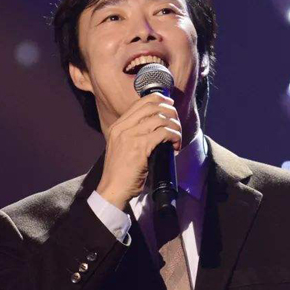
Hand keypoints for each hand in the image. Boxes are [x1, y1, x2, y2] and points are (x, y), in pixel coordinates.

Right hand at [96, 92, 181, 210]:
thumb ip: (133, 135)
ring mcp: (130, 136)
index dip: (159, 99)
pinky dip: (174, 136)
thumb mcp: (121, 147)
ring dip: (174, 126)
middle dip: (170, 110)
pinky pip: (164, 133)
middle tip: (177, 121)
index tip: (170, 104)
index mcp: (118, 126)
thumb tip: (155, 127)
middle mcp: (122, 127)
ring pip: (160, 119)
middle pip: (152, 106)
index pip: (140, 102)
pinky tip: (175, 145)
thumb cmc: (120, 173)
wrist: (112, 189)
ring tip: (177, 136)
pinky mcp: (140, 147)